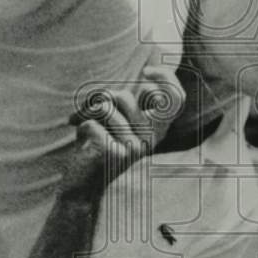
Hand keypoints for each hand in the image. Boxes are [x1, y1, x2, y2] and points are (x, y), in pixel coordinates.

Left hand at [63, 63, 184, 195]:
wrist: (83, 185)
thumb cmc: (101, 144)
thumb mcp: (121, 119)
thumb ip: (132, 100)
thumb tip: (149, 75)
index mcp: (157, 128)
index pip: (176, 98)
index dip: (166, 77)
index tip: (145, 72)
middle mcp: (151, 138)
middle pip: (125, 97)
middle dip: (104, 97)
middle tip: (97, 106)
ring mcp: (135, 147)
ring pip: (105, 107)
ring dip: (88, 112)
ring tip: (86, 124)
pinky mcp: (116, 154)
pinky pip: (91, 124)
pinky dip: (80, 126)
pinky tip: (82, 139)